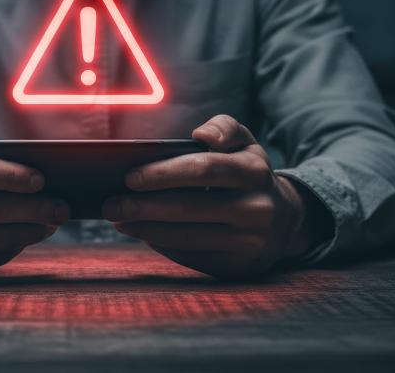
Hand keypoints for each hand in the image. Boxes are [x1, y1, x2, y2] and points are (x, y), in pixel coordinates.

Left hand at [102, 115, 329, 278]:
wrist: (284, 220)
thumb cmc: (248, 173)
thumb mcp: (245, 143)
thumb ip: (224, 127)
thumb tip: (202, 134)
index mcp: (254, 171)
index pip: (202, 169)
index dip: (163, 174)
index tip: (128, 177)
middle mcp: (255, 208)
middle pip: (188, 207)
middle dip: (143, 207)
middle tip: (110, 206)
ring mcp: (248, 241)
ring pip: (186, 236)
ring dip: (146, 229)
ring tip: (119, 220)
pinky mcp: (238, 266)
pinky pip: (192, 256)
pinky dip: (163, 245)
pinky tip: (144, 234)